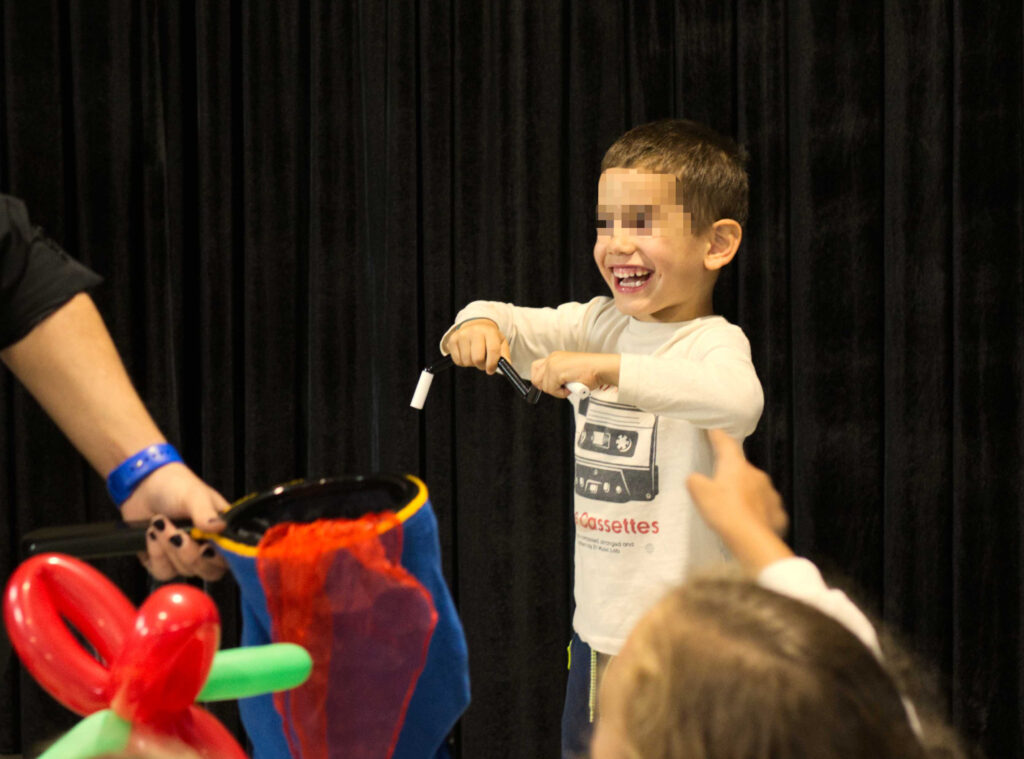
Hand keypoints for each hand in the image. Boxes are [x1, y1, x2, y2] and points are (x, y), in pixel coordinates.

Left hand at [120, 463, 229, 581]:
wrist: (142, 485)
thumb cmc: (176, 486)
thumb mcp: (194, 495)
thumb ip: (206, 513)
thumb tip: (220, 527)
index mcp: (222, 532)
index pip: (229, 557)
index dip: (218, 558)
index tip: (204, 548)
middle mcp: (208, 547)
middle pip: (208, 571)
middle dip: (189, 553)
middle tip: (176, 532)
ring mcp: (185, 556)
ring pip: (184, 572)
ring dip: (168, 549)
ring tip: (158, 523)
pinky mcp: (164, 561)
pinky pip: (163, 572)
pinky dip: (155, 554)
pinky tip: (150, 534)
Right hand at [444, 319, 509, 373]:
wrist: (474, 325)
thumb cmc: (489, 338)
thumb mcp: (500, 343)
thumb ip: (505, 355)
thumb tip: (506, 366)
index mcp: (490, 331)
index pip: (492, 350)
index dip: (492, 364)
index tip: (491, 370)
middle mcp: (475, 331)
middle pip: (478, 358)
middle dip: (481, 366)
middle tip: (483, 364)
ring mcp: (462, 335)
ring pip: (467, 361)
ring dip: (472, 364)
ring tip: (475, 356)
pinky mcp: (452, 340)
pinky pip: (458, 361)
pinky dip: (463, 362)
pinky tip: (467, 355)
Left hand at [530, 351, 619, 397]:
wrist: (600, 368)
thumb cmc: (590, 371)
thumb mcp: (569, 371)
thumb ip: (557, 375)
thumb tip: (548, 386)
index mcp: (555, 357)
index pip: (535, 368)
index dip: (540, 380)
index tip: (550, 386)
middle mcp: (551, 358)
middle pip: (536, 379)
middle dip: (548, 387)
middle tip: (561, 388)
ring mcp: (552, 364)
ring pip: (544, 387)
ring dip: (557, 391)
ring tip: (569, 386)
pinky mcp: (555, 372)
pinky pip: (552, 390)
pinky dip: (561, 393)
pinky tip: (571, 387)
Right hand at [686, 429, 791, 572]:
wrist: (752, 540)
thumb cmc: (724, 511)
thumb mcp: (700, 494)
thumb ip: (695, 481)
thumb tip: (696, 478)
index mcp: (736, 466)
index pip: (726, 444)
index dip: (717, 436)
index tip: (713, 431)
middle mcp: (756, 474)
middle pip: (742, 468)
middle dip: (732, 473)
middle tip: (720, 484)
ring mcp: (770, 493)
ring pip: (755, 488)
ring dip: (746, 493)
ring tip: (735, 507)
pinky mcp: (778, 513)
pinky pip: (765, 508)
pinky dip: (757, 511)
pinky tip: (749, 522)